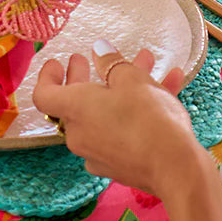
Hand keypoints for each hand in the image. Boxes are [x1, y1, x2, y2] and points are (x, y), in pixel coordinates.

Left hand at [32, 40, 199, 197]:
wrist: (178, 170)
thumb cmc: (148, 119)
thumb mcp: (131, 79)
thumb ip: (111, 62)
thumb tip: (100, 50)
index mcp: (74, 110)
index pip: (44, 95)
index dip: (48, 76)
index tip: (57, 63)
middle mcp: (80, 134)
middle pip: (76, 102)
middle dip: (86, 76)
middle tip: (91, 59)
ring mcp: (99, 152)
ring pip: (107, 112)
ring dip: (124, 87)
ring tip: (146, 62)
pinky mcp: (120, 165)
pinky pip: (124, 130)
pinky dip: (139, 110)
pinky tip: (170, 86)